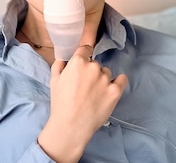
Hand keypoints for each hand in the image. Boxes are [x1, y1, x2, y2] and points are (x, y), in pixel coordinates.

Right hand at [37, 46, 127, 161]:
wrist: (71, 126)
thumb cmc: (60, 104)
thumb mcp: (53, 81)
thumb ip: (60, 64)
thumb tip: (66, 56)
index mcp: (78, 62)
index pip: (86, 48)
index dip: (85, 56)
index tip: (85, 61)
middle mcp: (93, 67)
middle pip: (95, 64)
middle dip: (91, 73)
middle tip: (84, 88)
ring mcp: (106, 79)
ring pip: (107, 73)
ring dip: (102, 80)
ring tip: (94, 95)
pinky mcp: (116, 90)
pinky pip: (122, 79)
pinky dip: (118, 83)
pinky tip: (110, 91)